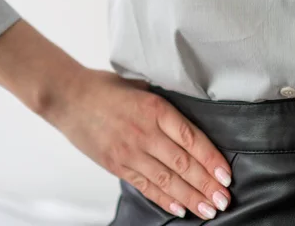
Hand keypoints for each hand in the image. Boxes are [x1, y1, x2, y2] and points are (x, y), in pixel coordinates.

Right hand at [46, 68, 231, 219]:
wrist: (68, 97)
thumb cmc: (104, 87)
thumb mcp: (140, 85)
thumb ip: (162, 102)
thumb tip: (187, 110)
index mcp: (154, 107)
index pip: (190, 138)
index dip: (210, 158)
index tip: (226, 174)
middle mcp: (144, 131)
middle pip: (183, 163)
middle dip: (206, 184)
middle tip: (224, 199)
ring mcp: (129, 151)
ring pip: (166, 179)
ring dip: (190, 197)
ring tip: (209, 210)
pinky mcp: (116, 165)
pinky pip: (144, 185)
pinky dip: (163, 199)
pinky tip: (180, 209)